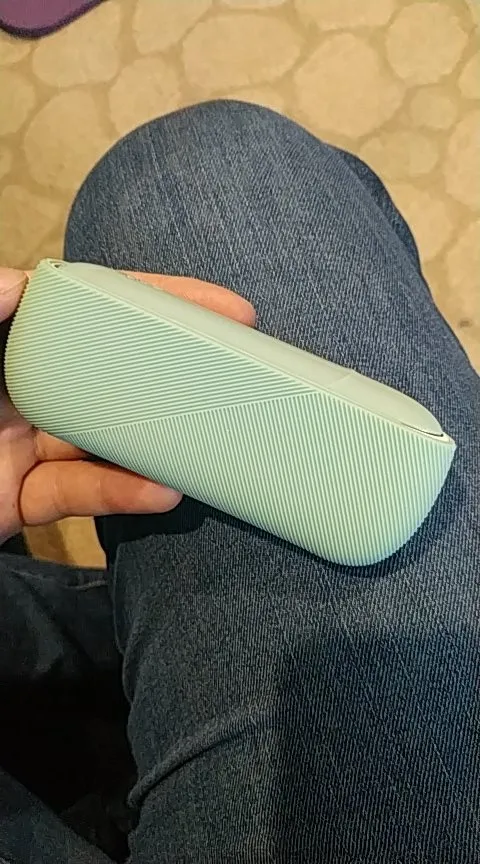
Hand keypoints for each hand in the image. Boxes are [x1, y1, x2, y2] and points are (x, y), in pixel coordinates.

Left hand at [0, 266, 254, 543]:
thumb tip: (23, 282)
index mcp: (14, 343)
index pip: (95, 311)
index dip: (155, 299)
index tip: (221, 306)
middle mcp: (29, 389)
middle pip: (116, 371)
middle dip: (177, 366)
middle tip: (243, 363)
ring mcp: (32, 445)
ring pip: (110, 441)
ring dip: (159, 443)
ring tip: (211, 442)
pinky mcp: (29, 498)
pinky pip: (81, 495)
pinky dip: (121, 495)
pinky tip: (159, 493)